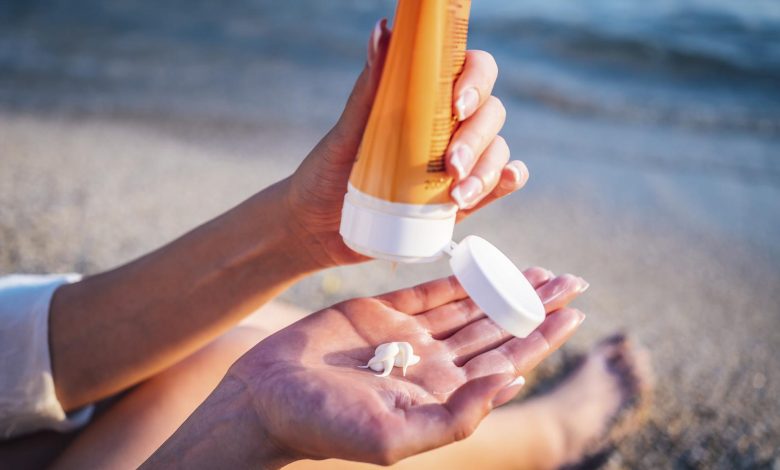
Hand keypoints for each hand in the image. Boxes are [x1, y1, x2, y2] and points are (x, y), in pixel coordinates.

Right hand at [225, 268, 587, 465]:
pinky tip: (488, 263)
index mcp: (441, 395)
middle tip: (574, 281)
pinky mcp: (382, 311)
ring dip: (507, 287)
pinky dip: (461, 275)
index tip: (575, 313)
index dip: (541, 338)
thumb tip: (514, 383)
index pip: (505, 362)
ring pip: (471, 306)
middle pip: (497, 329)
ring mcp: (408, 336)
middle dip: (536, 307)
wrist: (265, 397)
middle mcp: (432, 364)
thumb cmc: (323, 426)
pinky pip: (431, 288)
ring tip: (544, 271)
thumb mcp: (393, 436)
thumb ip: (458, 415)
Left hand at [285, 19, 526, 267]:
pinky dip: (507, 179)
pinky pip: (499, 183)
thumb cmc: (330, 172)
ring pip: (497, 150)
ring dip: (487, 169)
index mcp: (426, 100)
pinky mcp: (462, 199)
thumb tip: (382, 30)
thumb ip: (370, 86)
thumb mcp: (348, 131)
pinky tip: (504, 180)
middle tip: (450, 164)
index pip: (470, 71)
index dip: (475, 80)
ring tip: (457, 195)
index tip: (456, 103)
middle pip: (490, 113)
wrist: (320, 229)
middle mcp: (449, 126)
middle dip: (476, 137)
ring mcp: (459, 163)